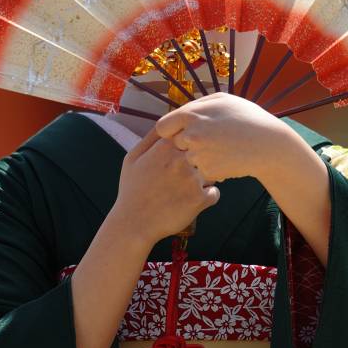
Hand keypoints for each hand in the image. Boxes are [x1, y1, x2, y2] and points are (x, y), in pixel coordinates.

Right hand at [111, 126, 220, 245]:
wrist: (133, 224)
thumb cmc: (132, 190)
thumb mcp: (132, 158)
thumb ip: (150, 138)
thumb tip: (167, 123)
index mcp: (166, 146)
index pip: (191, 135)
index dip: (191, 146)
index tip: (185, 156)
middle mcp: (181, 159)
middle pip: (205, 151)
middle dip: (202, 161)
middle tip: (188, 175)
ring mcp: (192, 178)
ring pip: (213, 171)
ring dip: (205, 179)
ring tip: (187, 190)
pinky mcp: (200, 199)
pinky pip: (215, 193)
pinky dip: (207, 198)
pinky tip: (191, 202)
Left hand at [154, 91, 286, 182]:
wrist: (269, 144)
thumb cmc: (247, 118)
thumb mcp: (222, 100)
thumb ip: (197, 105)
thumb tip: (180, 112)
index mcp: (191, 114)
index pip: (162, 127)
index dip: (171, 131)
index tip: (181, 132)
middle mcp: (191, 135)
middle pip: (174, 144)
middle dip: (186, 144)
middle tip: (208, 141)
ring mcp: (199, 155)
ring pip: (188, 158)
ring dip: (199, 157)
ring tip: (221, 149)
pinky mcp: (208, 171)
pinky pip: (201, 170)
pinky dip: (211, 167)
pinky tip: (227, 159)